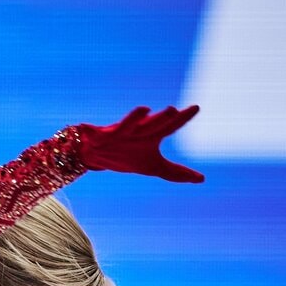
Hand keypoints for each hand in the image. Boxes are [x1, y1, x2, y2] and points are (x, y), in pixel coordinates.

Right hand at [75, 105, 204, 182]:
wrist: (97, 154)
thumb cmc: (127, 156)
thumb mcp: (152, 167)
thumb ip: (175, 172)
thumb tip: (201, 179)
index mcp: (151, 136)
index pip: (170, 126)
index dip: (182, 118)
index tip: (196, 107)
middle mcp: (136, 131)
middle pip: (151, 125)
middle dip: (161, 119)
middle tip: (172, 111)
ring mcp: (117, 133)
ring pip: (127, 125)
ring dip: (134, 118)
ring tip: (143, 109)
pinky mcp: (96, 136)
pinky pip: (92, 133)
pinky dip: (88, 130)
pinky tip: (84, 127)